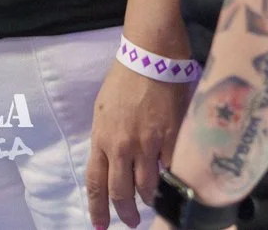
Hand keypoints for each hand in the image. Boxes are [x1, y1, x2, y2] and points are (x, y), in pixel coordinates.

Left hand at [88, 59, 190, 228]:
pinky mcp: (172, 138)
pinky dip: (171, 179)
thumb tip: (112, 162)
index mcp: (101, 138)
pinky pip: (171, 170)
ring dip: (148, 200)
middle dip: (125, 213)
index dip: (97, 208)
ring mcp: (148, 144)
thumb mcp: (103, 111)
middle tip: (132, 222)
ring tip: (150, 203)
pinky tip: (172, 182)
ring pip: (147, 187)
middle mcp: (122, 146)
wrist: (151, 56)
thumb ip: (106, 139)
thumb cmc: (124, 79)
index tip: (100, 225)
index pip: (95, 183)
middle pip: (121, 192)